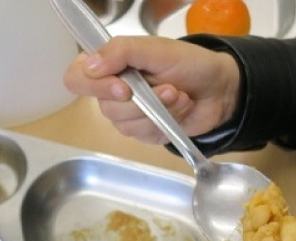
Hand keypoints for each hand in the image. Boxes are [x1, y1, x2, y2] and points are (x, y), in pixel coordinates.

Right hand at [64, 36, 241, 144]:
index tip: (124, 86)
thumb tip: (89, 66)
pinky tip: (180, 110)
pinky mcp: (145, 133)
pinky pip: (145, 136)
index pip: (76, 79)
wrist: (219, 88)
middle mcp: (112, 92)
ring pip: (127, 125)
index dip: (95, 87)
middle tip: (168, 88)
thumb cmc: (189, 63)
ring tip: (178, 96)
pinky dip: (168, 123)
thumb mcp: (156, 49)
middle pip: (107, 109)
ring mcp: (128, 115)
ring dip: (160, 111)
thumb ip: (121, 51)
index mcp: (109, 66)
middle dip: (143, 101)